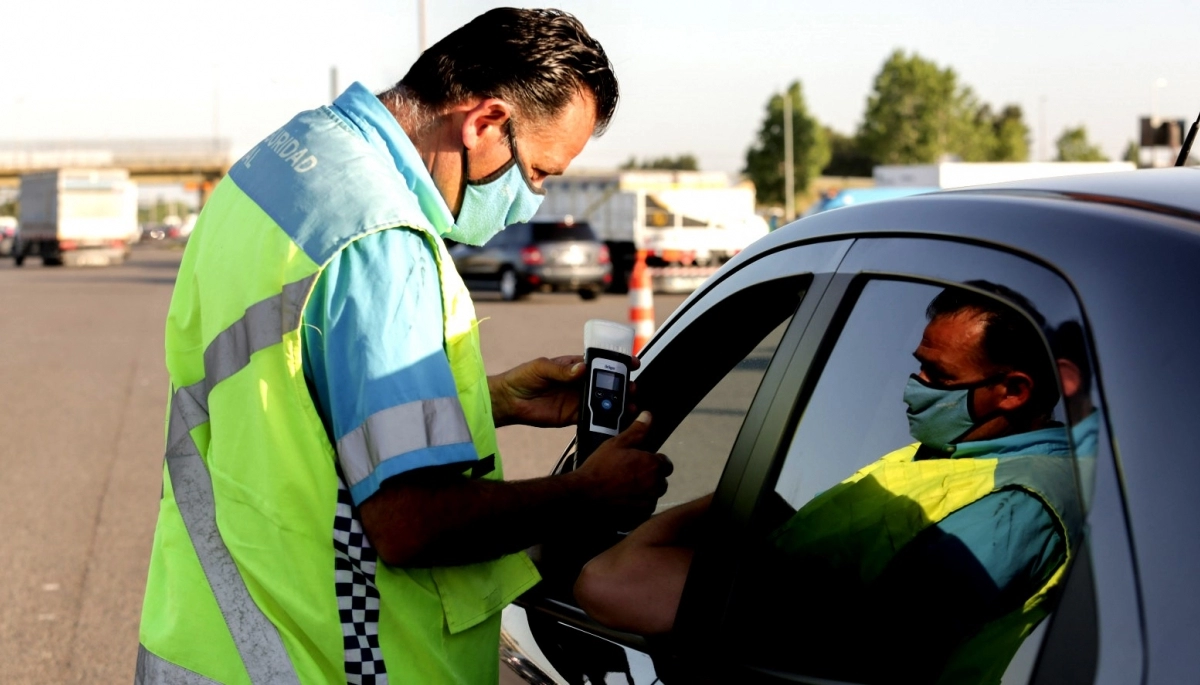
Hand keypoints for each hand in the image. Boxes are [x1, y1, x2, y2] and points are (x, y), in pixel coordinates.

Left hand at [489, 355, 639, 427]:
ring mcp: (577, 400)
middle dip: (623, 385)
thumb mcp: (541, 368)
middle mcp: (579, 383)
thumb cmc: (522, 377)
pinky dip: (604, 418)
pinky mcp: (572, 416)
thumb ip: (562, 370)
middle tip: (633, 388)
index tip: (632, 363)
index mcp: (574, 366)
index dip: (617, 363)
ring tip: (630, 405)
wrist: (509, 401)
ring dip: (618, 402)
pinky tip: (615, 419)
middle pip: (606, 383)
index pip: (600, 363)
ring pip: (603, 401)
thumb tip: (581, 368)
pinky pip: (592, 417)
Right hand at [574, 412, 672, 528]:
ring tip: (624, 488)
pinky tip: (623, 500)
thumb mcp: (617, 444)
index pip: (665, 463)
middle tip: (630, 475)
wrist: (584, 495)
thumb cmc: (600, 467)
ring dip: (645, 492)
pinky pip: (645, 509)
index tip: (638, 462)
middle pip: (661, 480)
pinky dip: (638, 505)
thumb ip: (637, 431)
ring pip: (653, 495)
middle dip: (650, 477)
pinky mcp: (640, 516)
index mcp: (653, 465)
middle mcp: (655, 485)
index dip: (652, 461)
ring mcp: (648, 503)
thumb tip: (649, 415)